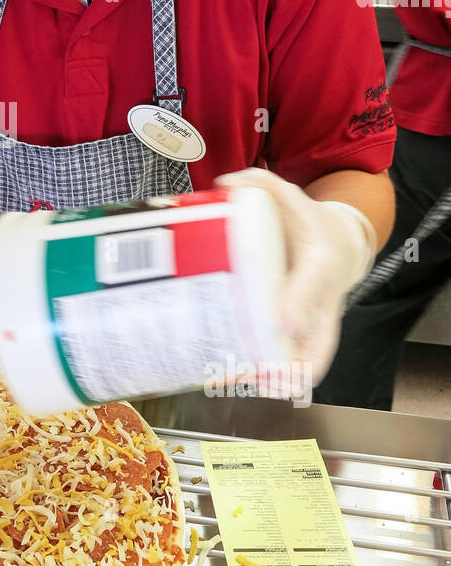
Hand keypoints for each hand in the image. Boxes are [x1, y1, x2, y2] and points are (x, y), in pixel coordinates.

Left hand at [216, 168, 375, 392]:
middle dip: (290, 365)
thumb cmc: (312, 227)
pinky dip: (270, 375)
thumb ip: (262, 185)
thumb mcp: (294, 199)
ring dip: (278, 379)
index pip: (313, 287)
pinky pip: (292, 361)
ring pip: (306, 362)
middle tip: (258, 374)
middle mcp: (323, 301)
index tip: (283, 323)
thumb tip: (226, 182)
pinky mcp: (303, 335)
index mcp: (322, 265)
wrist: (339, 245)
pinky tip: (237, 379)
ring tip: (240, 383)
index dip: (299, 306)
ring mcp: (315, 323)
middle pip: (317, 343)